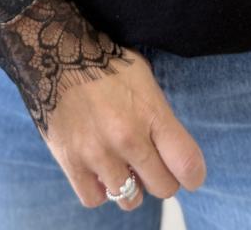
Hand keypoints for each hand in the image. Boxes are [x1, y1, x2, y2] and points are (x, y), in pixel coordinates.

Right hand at [0, 0, 206, 213]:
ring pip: (129, 198)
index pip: (187, 163)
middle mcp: (128, 138)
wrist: (57, 52)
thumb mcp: (144, 80)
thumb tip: (171, 152)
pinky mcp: (70, 162)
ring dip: (130, 186)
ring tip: (123, 166)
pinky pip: (94, 199)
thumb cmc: (105, 62)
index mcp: (151, 112)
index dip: (193, 175)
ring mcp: (98, 153)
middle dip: (162, 179)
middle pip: (163, 187)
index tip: (190, 176)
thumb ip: (159, 118)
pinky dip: (99, 190)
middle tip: (152, 167)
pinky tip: (98, 170)